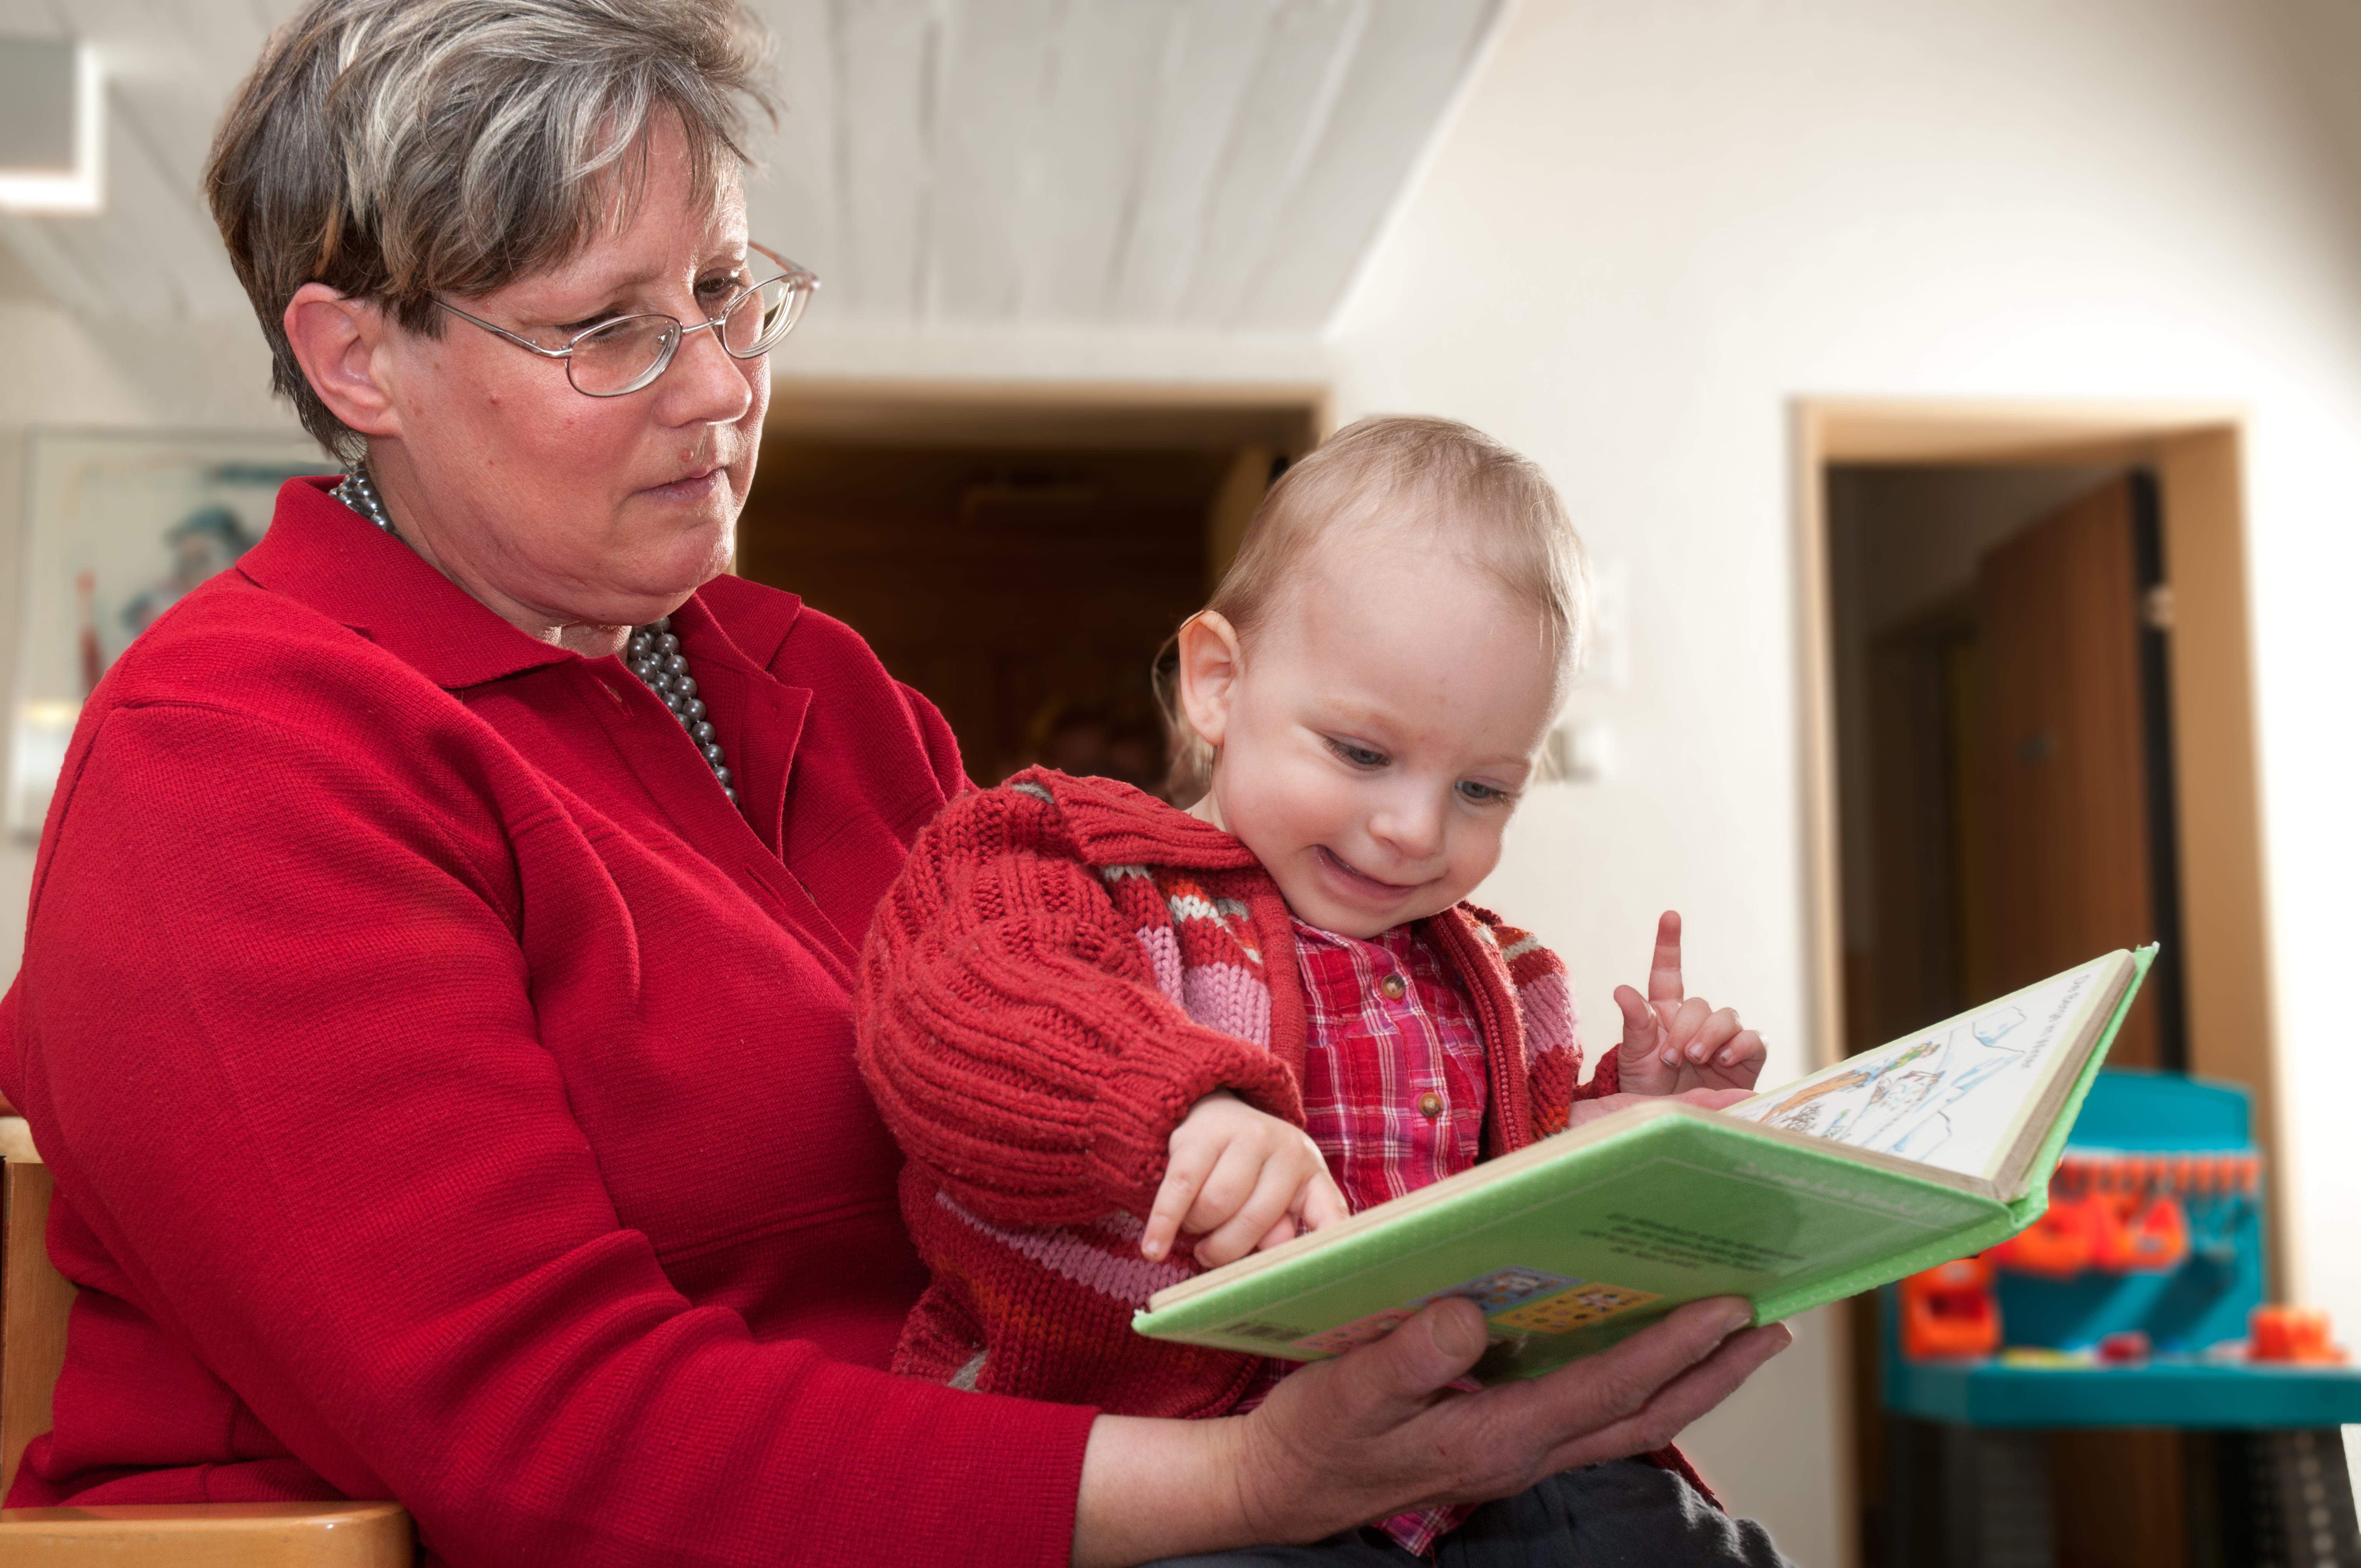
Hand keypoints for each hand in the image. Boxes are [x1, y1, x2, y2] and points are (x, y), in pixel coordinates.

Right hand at [1071, 1294, 1792, 1563]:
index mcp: (1495, 1436)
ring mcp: (1517, 1452)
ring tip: (1740, 1340)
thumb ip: (1406, 1358)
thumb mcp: (1345, 1393)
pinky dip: (1638, 1386)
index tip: (1728, 1308)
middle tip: (1772, 1327)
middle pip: (1644, 1416)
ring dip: (1691, 1383)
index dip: (1674, 1349)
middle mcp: (1523, 1450)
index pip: (1608, 1389)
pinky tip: (1648, 1355)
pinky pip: (1593, 1416)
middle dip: (1714, 1373)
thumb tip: (1468, 1313)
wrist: (1283, 1487)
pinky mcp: (1502, 1441)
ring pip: (1628, 1421)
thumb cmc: (1313, 1436)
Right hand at [1142, 1092, 1349, 1266]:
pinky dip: (1164, 1224)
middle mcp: (1284, 1148)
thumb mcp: (1277, 1195)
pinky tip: (1154, 1249)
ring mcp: (1243, 1136)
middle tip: (1210, 1254)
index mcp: (1310, 1171)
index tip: (1323, 1275)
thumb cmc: (1247, 1172)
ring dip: (1197, 1229)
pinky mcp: (1198, 1137)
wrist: (1211, 1111)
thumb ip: (1280, 1230)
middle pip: (1255, 1220)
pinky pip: (1179, 1191)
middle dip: (1226, 1249)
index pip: (1329, 1212)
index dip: (1330, 1243)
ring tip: (1195, 1225)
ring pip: (1215, 1206)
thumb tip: (1273, 1261)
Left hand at [1614, 911, 1766, 1094]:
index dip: (1669, 944)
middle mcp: (1696, 1020)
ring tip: (1695, 1059)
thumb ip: (1634, 1025)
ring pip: (1726, 1016)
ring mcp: (1724, 1037)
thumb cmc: (1650, 1088)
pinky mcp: (1747, 1057)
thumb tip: (1622, 990)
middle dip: (1684, 1030)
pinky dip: (1740, 1045)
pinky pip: (1753, 1038)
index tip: (1670, 916)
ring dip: (1710, 1035)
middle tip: (1672, 1059)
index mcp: (1665, 1013)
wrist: (1674, 1121)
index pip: (1667, 973)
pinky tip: (1724, 1059)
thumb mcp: (1634, 1059)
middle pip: (1698, 1004)